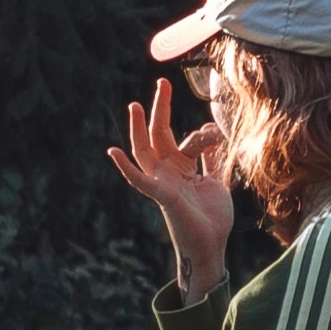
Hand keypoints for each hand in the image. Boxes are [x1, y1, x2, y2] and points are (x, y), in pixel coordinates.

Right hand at [107, 76, 234, 300]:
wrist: (211, 246)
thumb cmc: (211, 219)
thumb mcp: (216, 182)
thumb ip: (212, 163)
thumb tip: (215, 143)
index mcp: (181, 168)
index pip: (185, 139)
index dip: (203, 132)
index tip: (217, 132)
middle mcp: (167, 172)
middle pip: (159, 134)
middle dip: (161, 109)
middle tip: (162, 83)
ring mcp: (161, 182)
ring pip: (145, 150)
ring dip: (139, 129)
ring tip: (136, 106)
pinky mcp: (160, 195)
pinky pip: (138, 179)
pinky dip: (125, 167)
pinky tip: (113, 152)